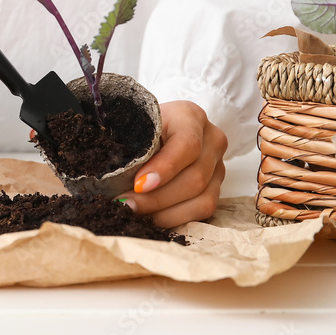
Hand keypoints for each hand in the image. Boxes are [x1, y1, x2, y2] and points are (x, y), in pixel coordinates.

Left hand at [120, 101, 226, 227]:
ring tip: (137, 214)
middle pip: (195, 177)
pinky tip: (152, 218)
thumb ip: (131, 148)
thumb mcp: (136, 129)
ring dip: (165, 212)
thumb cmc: (142, 129)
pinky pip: (203, 210)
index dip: (164, 168)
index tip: (138, 184)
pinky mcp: (217, 186)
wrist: (157, 131)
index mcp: (190, 116)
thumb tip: (117, 181)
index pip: (187, 145)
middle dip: (157, 197)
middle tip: (127, 205)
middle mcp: (211, 139)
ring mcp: (218, 164)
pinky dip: (176, 218)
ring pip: (202, 198)